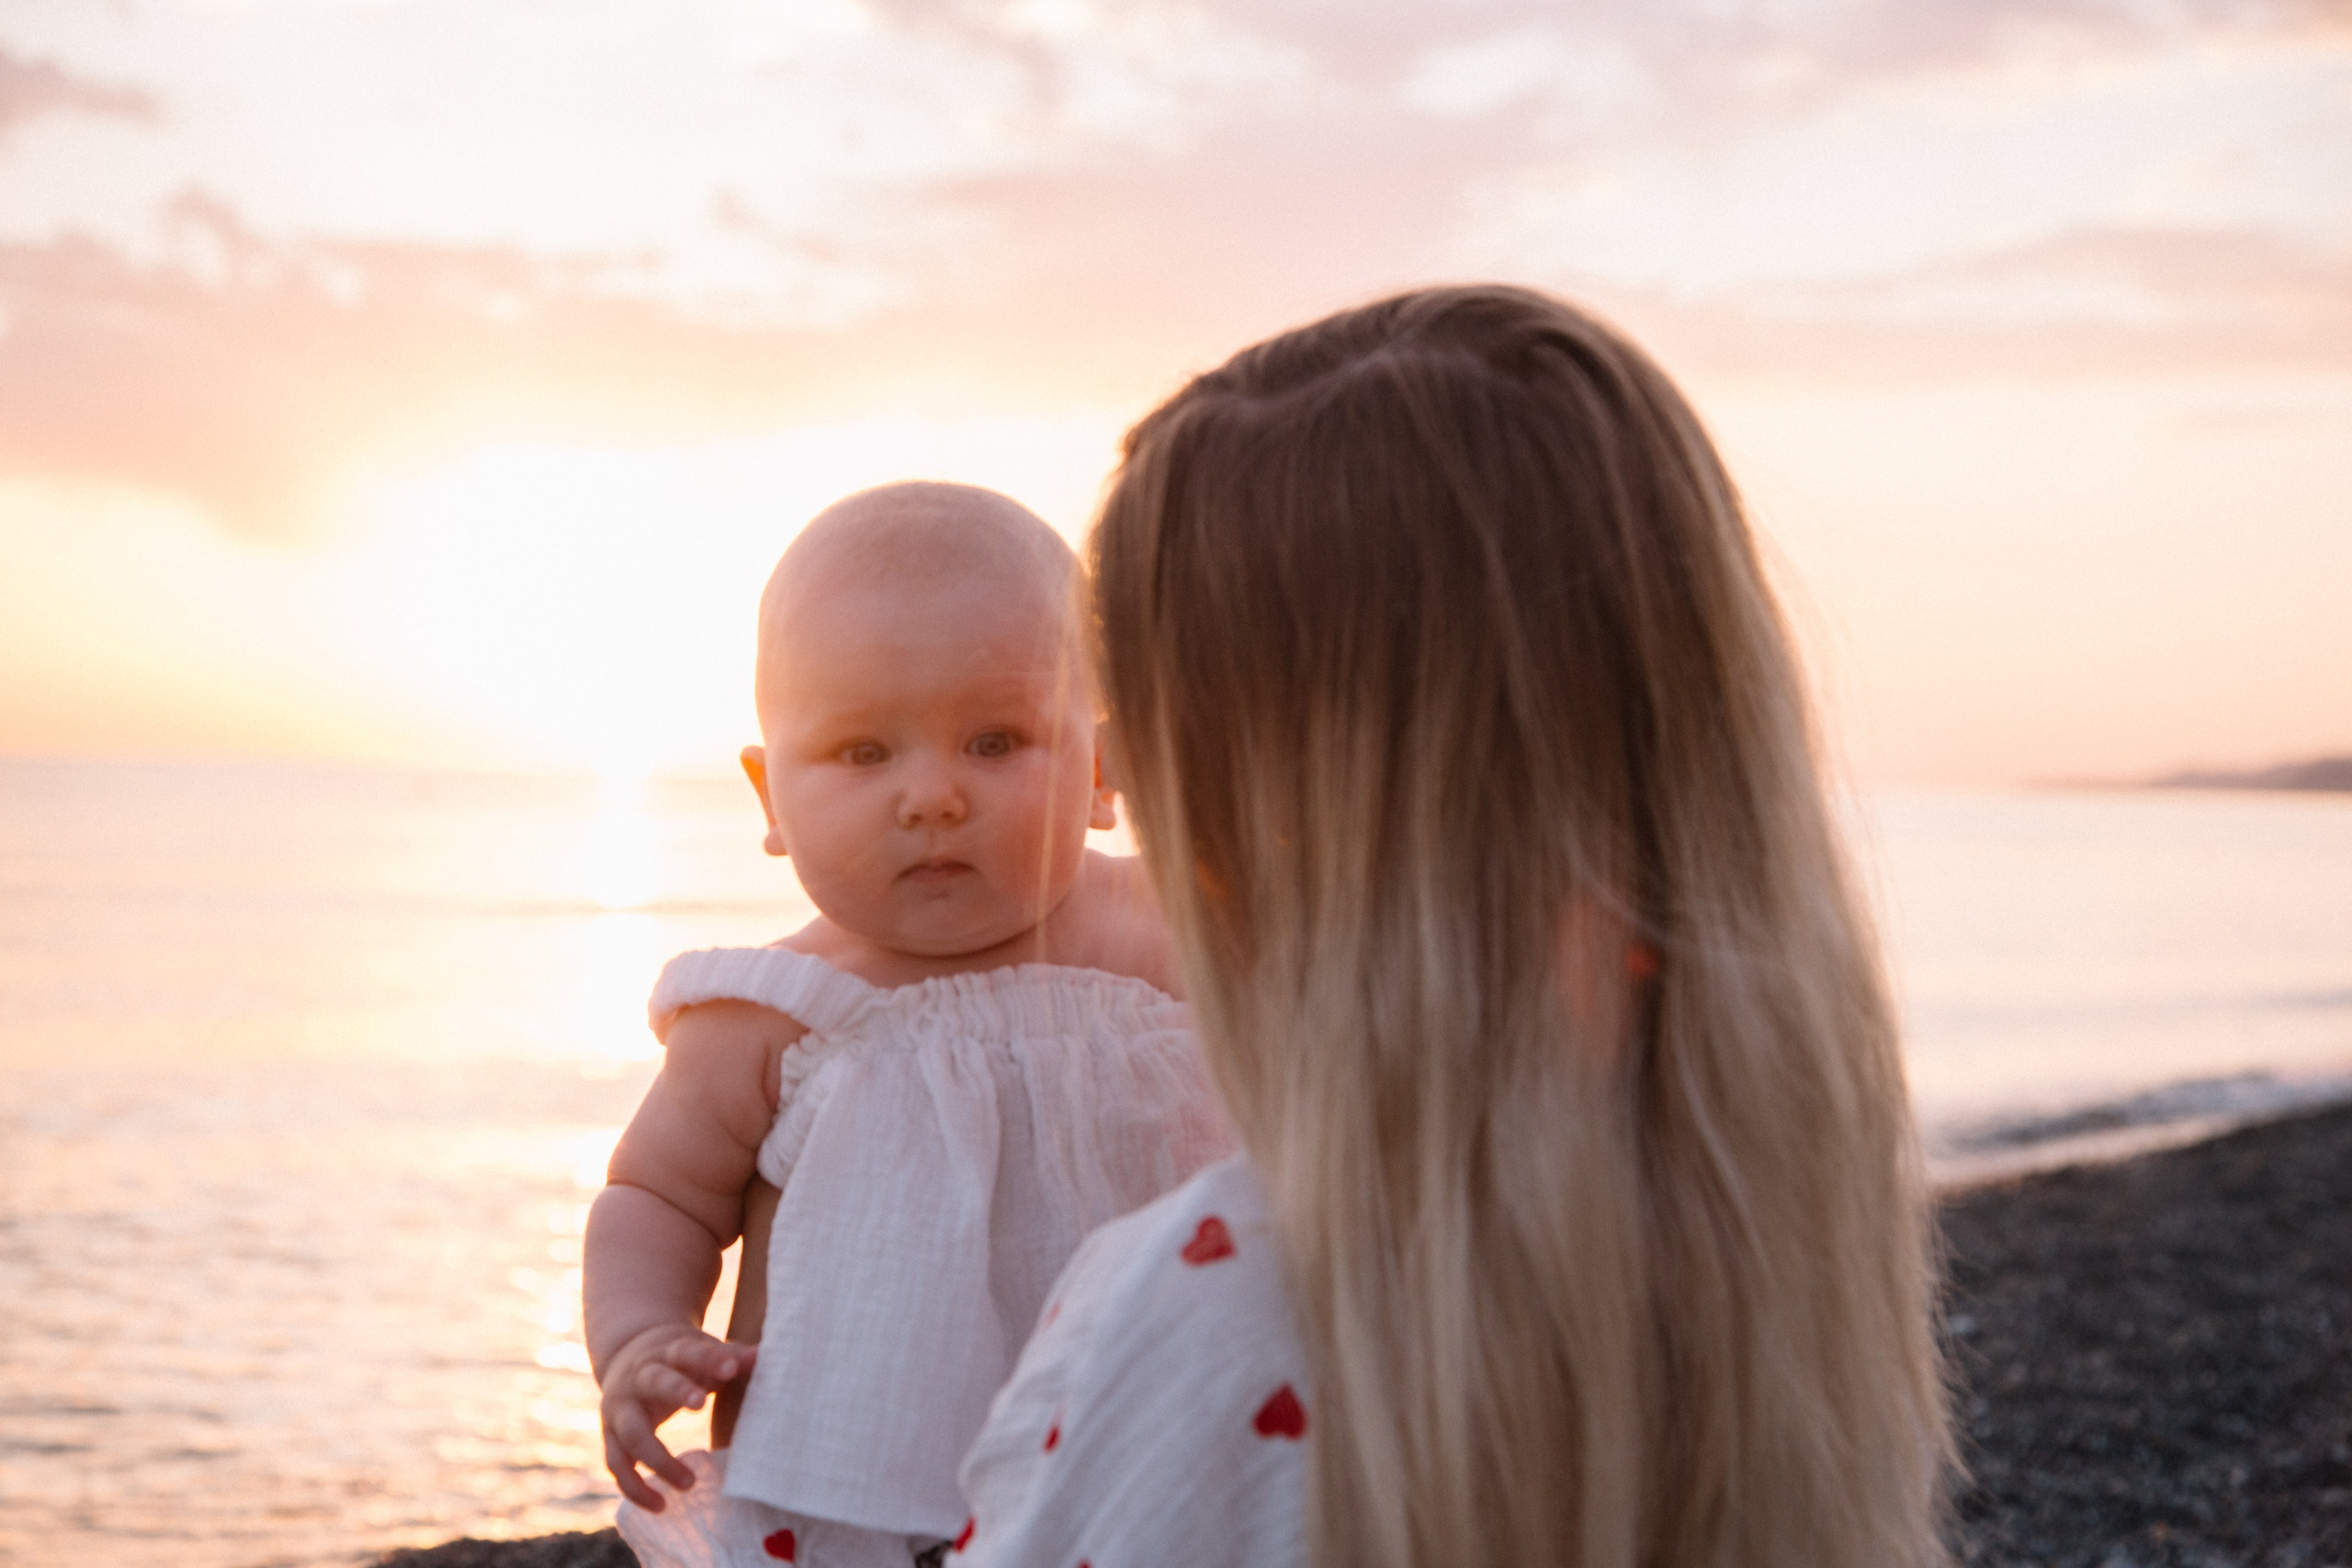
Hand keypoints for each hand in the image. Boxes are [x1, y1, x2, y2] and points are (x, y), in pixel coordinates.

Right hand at [599, 1323, 757, 1509]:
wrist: (626, 1352)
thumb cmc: (679, 1357)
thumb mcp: (702, 1349)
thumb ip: (731, 1357)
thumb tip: (765, 1355)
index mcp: (666, 1352)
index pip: (687, 1351)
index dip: (709, 1359)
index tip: (731, 1369)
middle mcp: (638, 1377)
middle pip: (654, 1382)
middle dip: (676, 1391)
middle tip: (702, 1405)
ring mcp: (620, 1408)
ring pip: (631, 1433)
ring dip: (658, 1459)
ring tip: (690, 1482)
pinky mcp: (610, 1435)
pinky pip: (617, 1464)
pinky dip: (634, 1488)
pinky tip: (660, 1506)